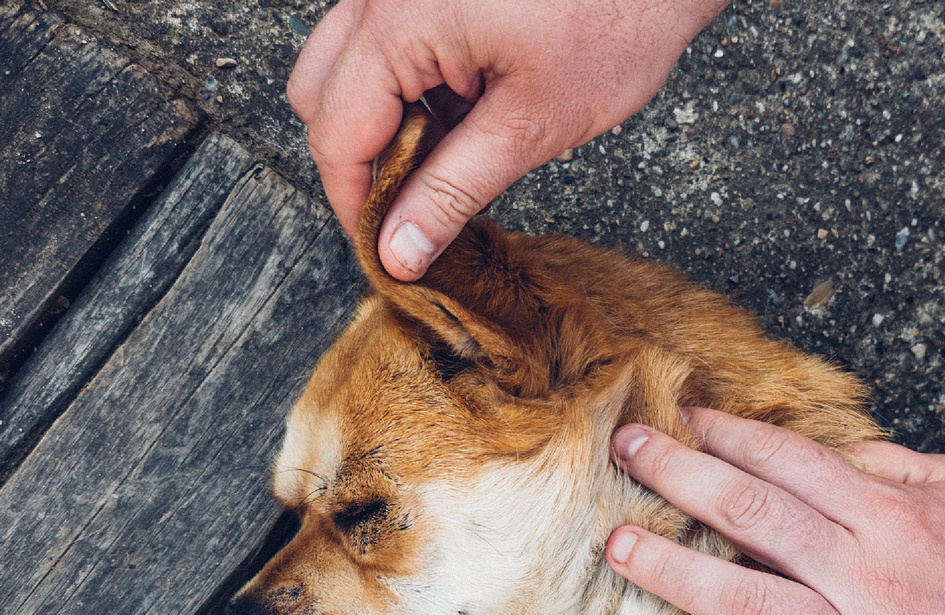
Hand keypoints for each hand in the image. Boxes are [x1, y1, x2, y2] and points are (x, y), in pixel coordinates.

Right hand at [287, 0, 727, 279]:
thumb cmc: (615, 21)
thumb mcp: (531, 125)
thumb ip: (453, 191)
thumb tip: (400, 252)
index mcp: (401, 21)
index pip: (336, 133)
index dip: (355, 204)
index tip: (385, 249)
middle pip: (321, 96)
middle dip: (359, 161)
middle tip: (416, 208)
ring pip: (343, 67)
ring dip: (382, 123)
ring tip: (451, 154)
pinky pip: (383, 42)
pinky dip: (407, 88)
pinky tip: (463, 111)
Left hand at [605, 408, 944, 614]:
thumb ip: (894, 464)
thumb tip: (831, 447)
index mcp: (890, 518)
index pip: (789, 461)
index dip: (728, 434)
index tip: (684, 418)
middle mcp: (866, 578)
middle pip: (750, 515)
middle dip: (678, 475)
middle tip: (628, 450)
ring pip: (741, 602)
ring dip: (668, 569)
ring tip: (617, 545)